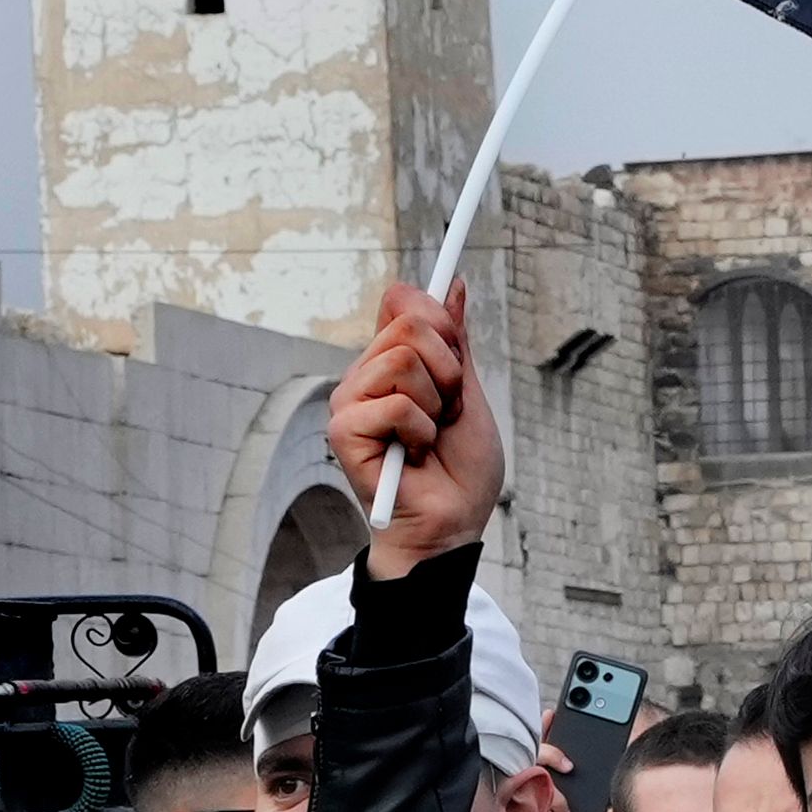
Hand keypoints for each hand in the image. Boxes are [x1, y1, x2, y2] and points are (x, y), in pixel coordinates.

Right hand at [329, 281, 500, 575]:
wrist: (452, 525)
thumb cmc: (459, 470)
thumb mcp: (468, 394)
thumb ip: (456, 342)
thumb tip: (455, 285)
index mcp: (392, 362)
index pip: (401, 300)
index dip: (437, 316)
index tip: (458, 354)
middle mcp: (365, 375)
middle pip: (409, 322)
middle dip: (448, 367)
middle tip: (448, 409)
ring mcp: (350, 402)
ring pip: (401, 359)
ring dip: (435, 404)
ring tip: (429, 437)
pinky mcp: (343, 431)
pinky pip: (396, 404)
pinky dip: (420, 431)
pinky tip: (413, 456)